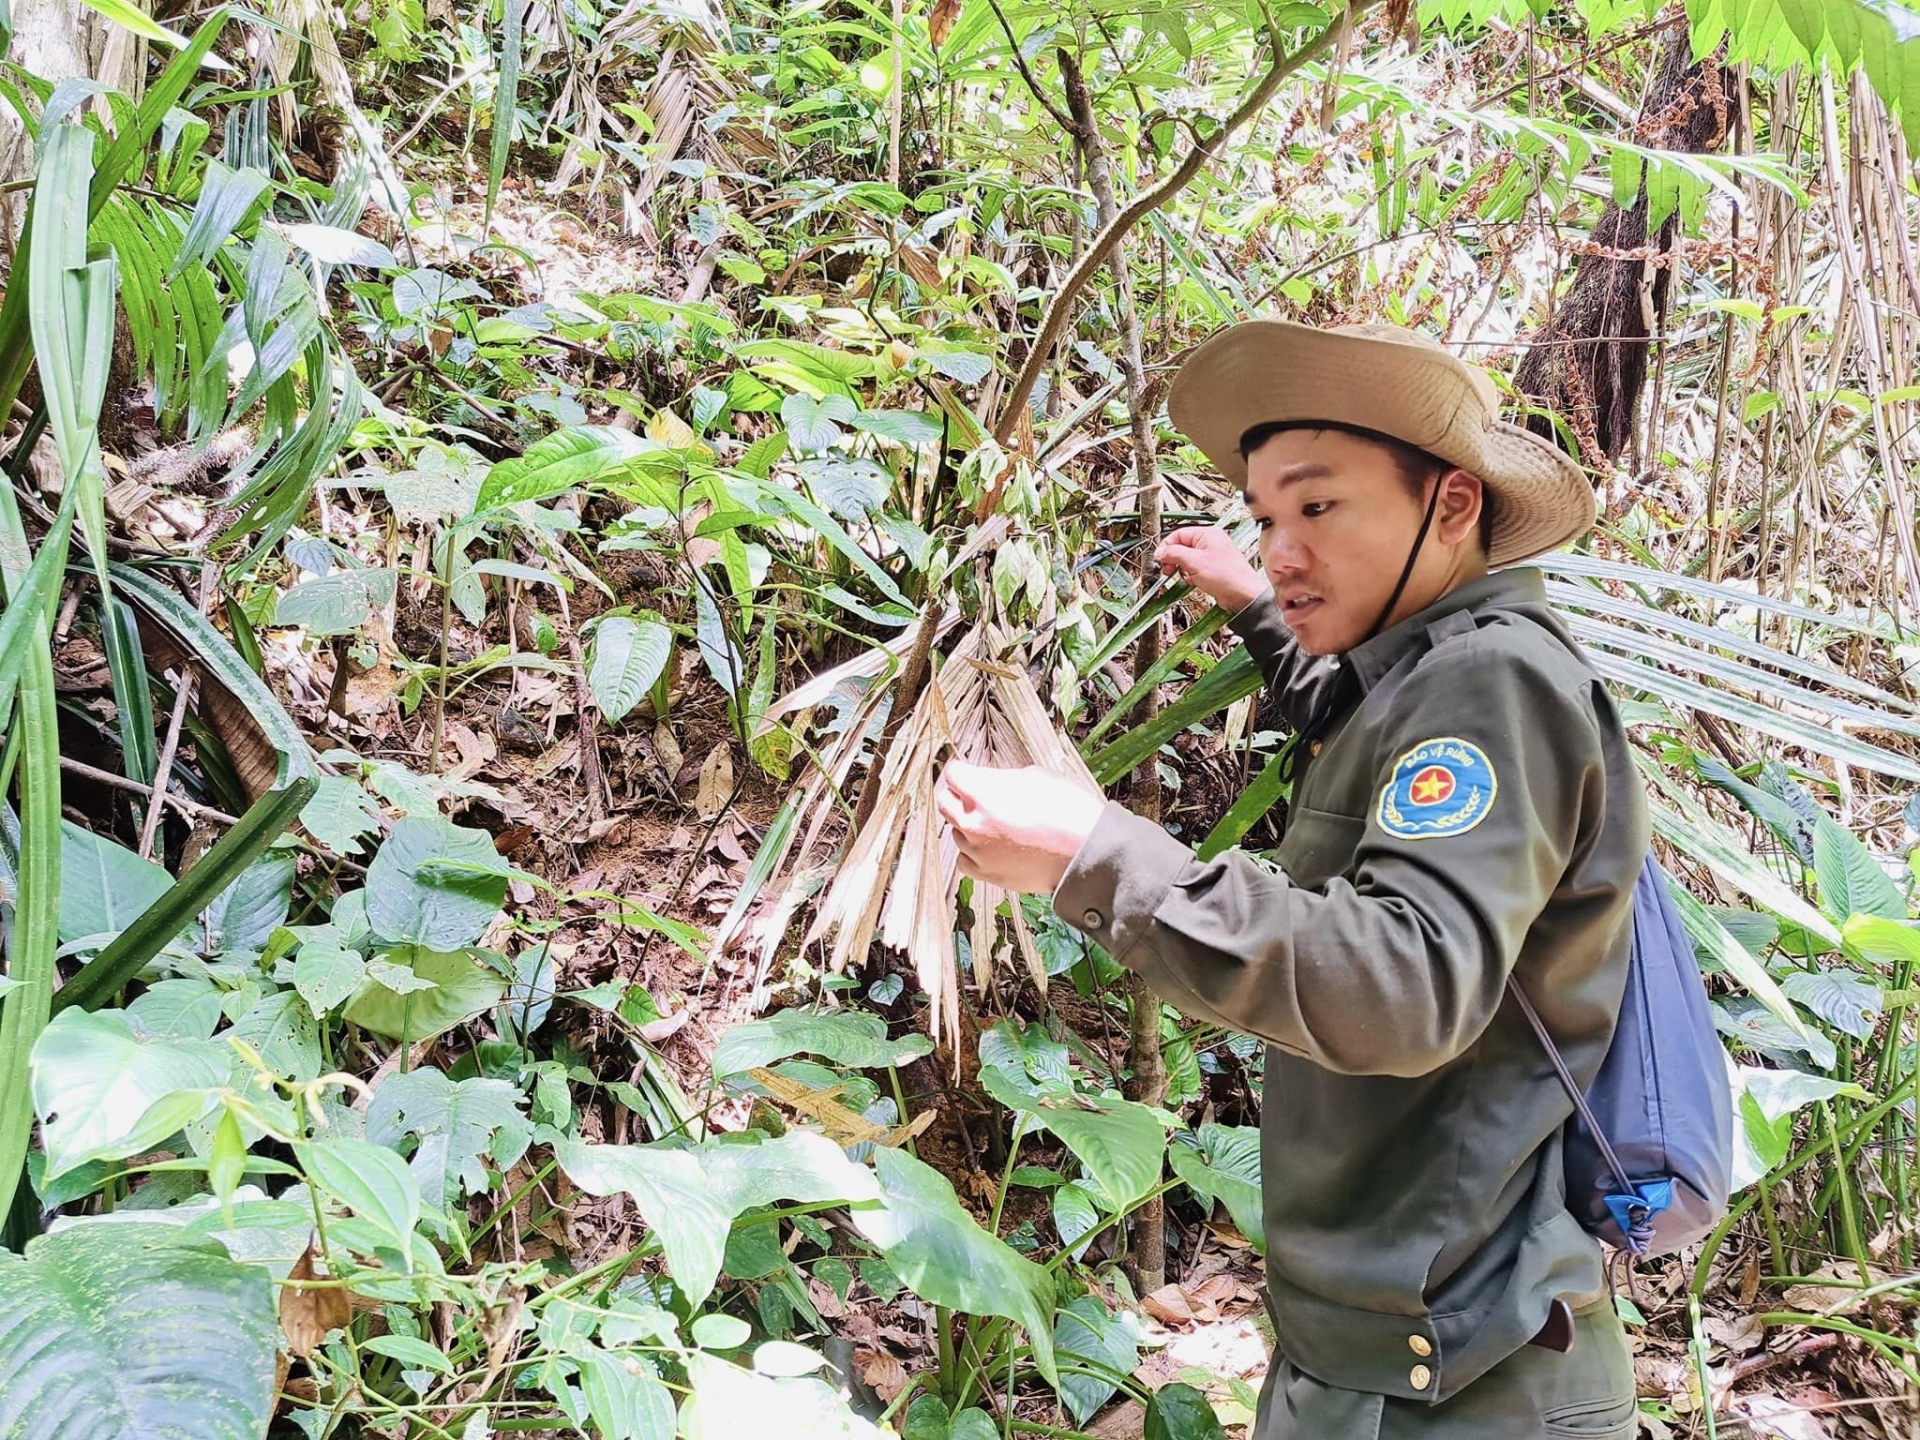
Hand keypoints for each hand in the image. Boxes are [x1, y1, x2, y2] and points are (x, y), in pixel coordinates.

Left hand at [934, 760, 1105, 894]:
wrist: (1087, 853)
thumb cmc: (1069, 810)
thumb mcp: (1035, 776)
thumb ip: (1002, 779)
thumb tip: (990, 782)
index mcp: (982, 793)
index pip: (952, 774)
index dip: (960, 768)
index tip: (964, 768)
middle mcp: (973, 823)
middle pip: (945, 802)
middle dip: (957, 794)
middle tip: (972, 792)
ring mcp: (978, 851)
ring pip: (956, 832)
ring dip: (967, 823)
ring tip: (993, 821)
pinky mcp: (988, 874)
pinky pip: (966, 859)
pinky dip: (973, 851)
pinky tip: (989, 845)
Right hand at [1154, 527, 1266, 611]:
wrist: (1243, 594)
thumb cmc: (1226, 576)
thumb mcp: (1193, 562)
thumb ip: (1173, 553)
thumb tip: (1160, 552)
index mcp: (1207, 533)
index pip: (1178, 534)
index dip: (1166, 547)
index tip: (1160, 559)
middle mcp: (1210, 542)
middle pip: (1182, 546)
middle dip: (1173, 559)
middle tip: (1168, 570)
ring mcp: (1212, 555)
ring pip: (1187, 558)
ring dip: (1182, 568)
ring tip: (1184, 576)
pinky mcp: (1213, 568)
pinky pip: (1195, 568)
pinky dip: (1190, 574)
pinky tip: (1193, 581)